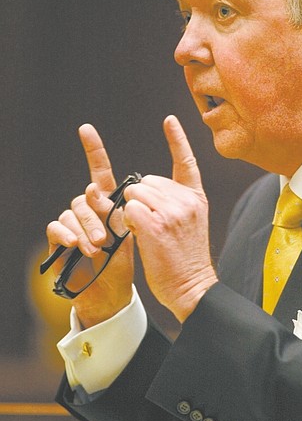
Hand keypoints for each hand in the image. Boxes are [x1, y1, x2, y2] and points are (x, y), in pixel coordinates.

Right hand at [46, 124, 133, 327]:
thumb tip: (97, 192)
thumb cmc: (122, 261)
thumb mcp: (127, 234)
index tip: (86, 129)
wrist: (110, 292)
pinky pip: (56, 227)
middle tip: (105, 239)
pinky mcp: (58, 239)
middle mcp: (87, 209)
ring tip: (96, 250)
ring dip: (85, 230)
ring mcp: (72, 223)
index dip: (93, 150)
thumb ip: (116, 211)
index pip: (99, 171)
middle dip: (95, 216)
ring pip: (72, 212)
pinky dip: (66, 234)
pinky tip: (75, 245)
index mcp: (106, 202)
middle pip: (85, 197)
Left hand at [123, 115, 217, 322]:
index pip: (186, 161)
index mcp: (196, 198)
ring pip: (134, 193)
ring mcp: (171, 210)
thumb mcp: (190, 223)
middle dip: (140, 199)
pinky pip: (128, 209)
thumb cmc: (185, 259)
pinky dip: (128, 221)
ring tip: (147, 232)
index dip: (176, 139)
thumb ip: (173, 202)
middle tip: (151, 225)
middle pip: (146, 181)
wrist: (193, 287)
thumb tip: (144, 189)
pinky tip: (141, 236)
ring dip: (132, 210)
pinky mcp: (154, 223)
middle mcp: (186, 200)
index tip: (169, 120)